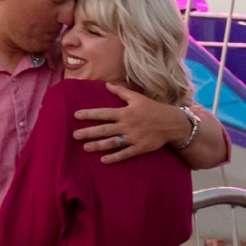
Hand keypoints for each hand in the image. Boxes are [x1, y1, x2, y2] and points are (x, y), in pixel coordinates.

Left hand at [72, 82, 194, 164]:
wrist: (171, 123)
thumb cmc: (153, 109)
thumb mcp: (137, 97)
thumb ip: (121, 92)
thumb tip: (107, 85)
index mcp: (125, 112)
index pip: (103, 113)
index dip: (89, 114)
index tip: (76, 116)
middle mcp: (127, 125)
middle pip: (104, 129)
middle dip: (89, 132)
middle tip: (74, 136)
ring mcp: (133, 137)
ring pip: (112, 142)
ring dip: (98, 145)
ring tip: (85, 148)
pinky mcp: (140, 148)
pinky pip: (125, 153)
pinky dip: (115, 157)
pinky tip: (104, 160)